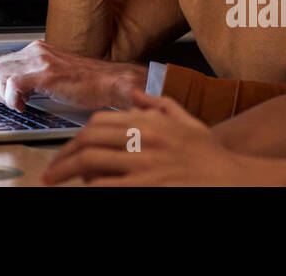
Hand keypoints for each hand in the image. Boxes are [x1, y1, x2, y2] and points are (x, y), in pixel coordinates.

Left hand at [0, 40, 146, 112]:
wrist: (112, 82)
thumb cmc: (91, 83)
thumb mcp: (56, 78)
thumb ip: (36, 81)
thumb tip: (18, 94)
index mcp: (39, 51)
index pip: (2, 63)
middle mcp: (37, 51)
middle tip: (5, 105)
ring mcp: (41, 61)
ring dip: (3, 95)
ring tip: (19, 105)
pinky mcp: (46, 74)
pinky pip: (13, 84)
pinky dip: (12, 99)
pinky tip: (24, 106)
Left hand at [42, 90, 275, 185]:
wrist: (235, 178)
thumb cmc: (210, 154)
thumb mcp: (187, 121)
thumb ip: (159, 104)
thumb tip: (134, 94)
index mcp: (150, 122)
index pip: (99, 123)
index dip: (77, 137)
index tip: (68, 150)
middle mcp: (144, 140)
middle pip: (89, 141)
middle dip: (63, 156)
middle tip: (50, 172)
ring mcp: (146, 166)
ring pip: (93, 164)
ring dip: (69, 172)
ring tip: (55, 181)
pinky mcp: (148, 188)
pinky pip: (109, 187)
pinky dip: (92, 188)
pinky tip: (84, 191)